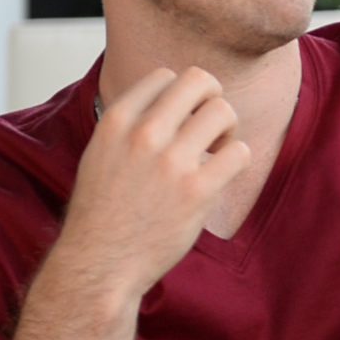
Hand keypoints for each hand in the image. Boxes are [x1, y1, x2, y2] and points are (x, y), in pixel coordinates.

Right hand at [55, 67, 250, 297]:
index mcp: (117, 120)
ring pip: (224, 111)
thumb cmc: (102, 212)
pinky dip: (237, 159)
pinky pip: (239, 152)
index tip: (181, 120)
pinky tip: (221, 174)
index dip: (181, 96)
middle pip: (200, 81)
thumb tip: (165, 98)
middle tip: (210, 126)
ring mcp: (172, 161)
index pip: (165, 76)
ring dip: (228, 129)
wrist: (100, 263)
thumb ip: (129, 123)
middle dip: (212, 98)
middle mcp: (144, 134)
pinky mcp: (197, 190)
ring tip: (216, 151)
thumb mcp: (100, 153)